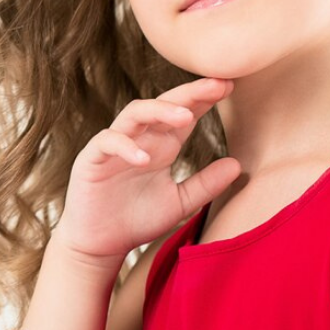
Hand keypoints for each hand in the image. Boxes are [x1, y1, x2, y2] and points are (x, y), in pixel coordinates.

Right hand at [55, 76, 240, 265]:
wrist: (101, 245)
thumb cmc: (137, 220)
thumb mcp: (179, 202)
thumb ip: (205, 184)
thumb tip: (237, 164)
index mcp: (162, 145)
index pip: (185, 113)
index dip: (204, 98)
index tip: (230, 86)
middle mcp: (140, 138)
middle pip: (163, 104)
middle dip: (189, 93)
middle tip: (216, 85)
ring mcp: (115, 146)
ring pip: (134, 113)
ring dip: (159, 111)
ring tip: (185, 117)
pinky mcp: (92, 159)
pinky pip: (108, 142)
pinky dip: (125, 146)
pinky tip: (144, 159)